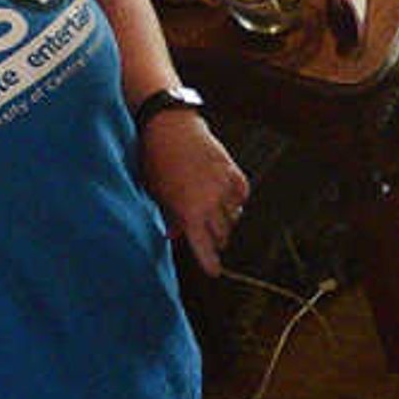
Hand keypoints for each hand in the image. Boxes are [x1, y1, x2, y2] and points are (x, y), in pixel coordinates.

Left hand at [140, 108, 248, 273]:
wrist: (169, 127)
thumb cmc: (156, 160)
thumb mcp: (157, 194)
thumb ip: (168, 218)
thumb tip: (174, 234)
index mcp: (190, 212)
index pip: (204, 247)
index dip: (210, 263)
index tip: (214, 271)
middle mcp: (211, 202)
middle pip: (222, 234)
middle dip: (214, 237)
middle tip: (205, 233)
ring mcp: (224, 186)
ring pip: (234, 216)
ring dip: (224, 218)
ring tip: (212, 211)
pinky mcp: (233, 170)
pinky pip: (242, 195)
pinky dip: (236, 199)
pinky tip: (224, 196)